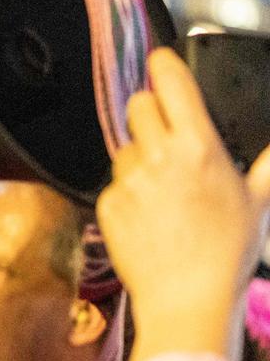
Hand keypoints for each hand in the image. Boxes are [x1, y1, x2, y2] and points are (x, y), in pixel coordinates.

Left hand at [96, 48, 269, 358]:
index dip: (163, 66)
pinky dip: (126, 193)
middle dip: (149, 113)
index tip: (161, 61)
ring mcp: (128, 180)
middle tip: (165, 136)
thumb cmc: (226, 254)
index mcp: (198, 147)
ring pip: (124, 148)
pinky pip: (113, 184)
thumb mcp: (257, 203)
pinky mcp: (107, 204)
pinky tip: (148, 217)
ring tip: (163, 192)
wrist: (186, 299)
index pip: (171, 84)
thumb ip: (267, 167)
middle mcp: (159, 157)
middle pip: (138, 107)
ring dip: (138, 158)